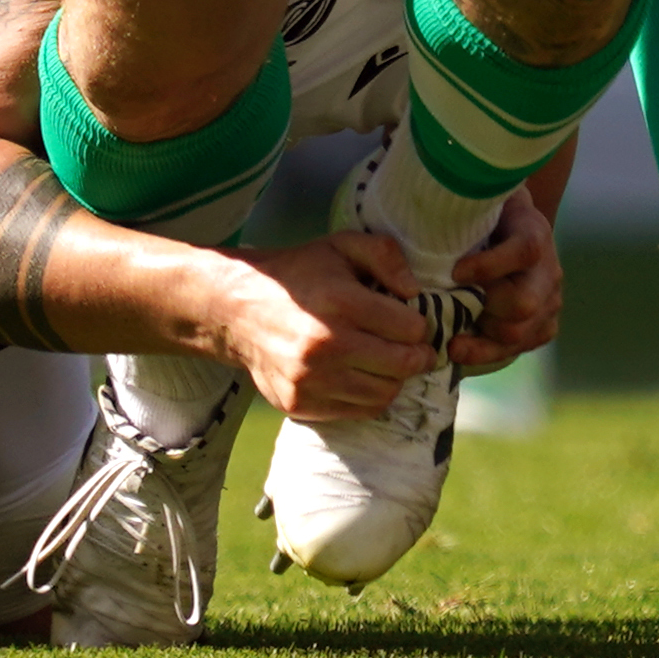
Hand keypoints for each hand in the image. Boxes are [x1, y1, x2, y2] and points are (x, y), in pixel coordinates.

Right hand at [214, 234, 443, 422]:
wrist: (237, 310)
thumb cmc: (298, 275)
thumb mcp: (341, 246)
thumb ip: (385, 256)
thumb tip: (415, 292)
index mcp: (340, 302)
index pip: (409, 329)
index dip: (421, 325)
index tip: (416, 324)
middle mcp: (325, 345)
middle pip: (402, 366)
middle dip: (419, 357)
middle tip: (420, 350)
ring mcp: (310, 379)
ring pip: (383, 394)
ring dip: (395, 380)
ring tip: (390, 363)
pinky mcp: (299, 404)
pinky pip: (356, 411)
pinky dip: (368, 397)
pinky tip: (362, 376)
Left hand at [449, 190, 563, 372]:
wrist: (513, 227)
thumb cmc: (486, 215)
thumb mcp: (479, 203)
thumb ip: (462, 210)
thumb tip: (425, 218)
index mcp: (535, 232)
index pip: (524, 251)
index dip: (489, 266)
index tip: (454, 272)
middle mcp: (549, 270)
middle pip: (523, 303)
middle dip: (482, 310)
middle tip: (449, 311)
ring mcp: (551, 302)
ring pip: (519, 334)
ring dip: (480, 339)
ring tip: (451, 338)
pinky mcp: (544, 326)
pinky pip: (519, 350)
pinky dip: (488, 353)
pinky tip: (464, 347)